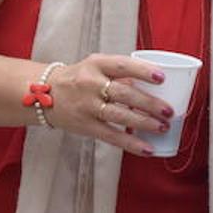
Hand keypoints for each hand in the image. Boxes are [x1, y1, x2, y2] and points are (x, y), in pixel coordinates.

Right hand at [44, 53, 172, 155]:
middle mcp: (91, 83)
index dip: (143, 71)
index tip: (162, 78)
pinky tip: (148, 148)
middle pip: (124, 93)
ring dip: (145, 123)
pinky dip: (131, 143)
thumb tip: (154, 88)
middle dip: (149, 103)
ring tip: (163, 127)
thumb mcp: (96, 67)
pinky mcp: (85, 125)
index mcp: (97, 64)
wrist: (43, 94)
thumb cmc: (80, 78)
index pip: (123, 65)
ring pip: (120, 115)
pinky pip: (112, 136)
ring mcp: (87, 105)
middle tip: (169, 110)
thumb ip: (121, 75)